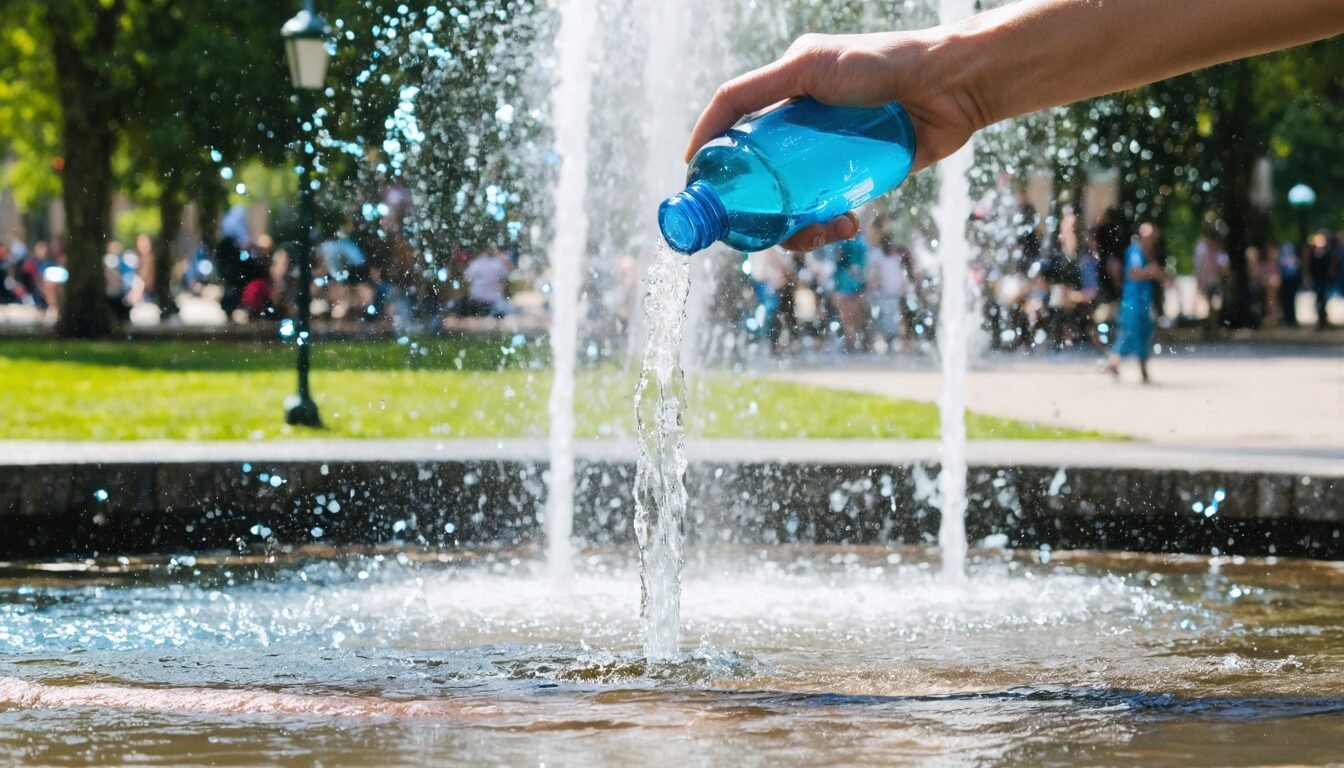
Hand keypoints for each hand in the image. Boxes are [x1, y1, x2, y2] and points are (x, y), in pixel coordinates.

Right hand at [685, 30, 986, 251]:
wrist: (950, 86)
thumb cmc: (880, 64)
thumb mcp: (808, 67)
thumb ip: (753, 91)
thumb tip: (706, 132)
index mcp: (782, 94)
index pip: (733, 131)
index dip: (713, 161)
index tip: (702, 191)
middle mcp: (800, 124)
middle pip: (761, 179)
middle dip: (762, 212)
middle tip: (772, 228)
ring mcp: (828, 153)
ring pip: (794, 203)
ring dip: (799, 228)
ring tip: (821, 230)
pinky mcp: (858, 175)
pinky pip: (829, 208)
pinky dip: (830, 224)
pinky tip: (846, 224)